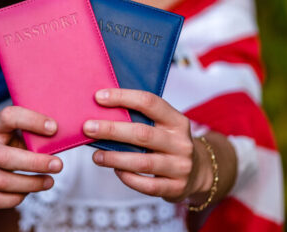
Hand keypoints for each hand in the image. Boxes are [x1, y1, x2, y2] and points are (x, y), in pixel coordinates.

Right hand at [0, 106, 63, 208]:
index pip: (8, 117)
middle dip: (35, 163)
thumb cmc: (7, 146)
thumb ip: (33, 137)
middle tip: (58, 165)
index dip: (31, 121)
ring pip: (1, 181)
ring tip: (49, 181)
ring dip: (29, 184)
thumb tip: (59, 142)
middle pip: (4, 157)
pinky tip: (28, 192)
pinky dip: (15, 198)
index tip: (54, 128)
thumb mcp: (17, 135)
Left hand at [82, 88, 211, 201]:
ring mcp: (180, 167)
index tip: (98, 97)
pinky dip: (128, 178)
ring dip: (114, 158)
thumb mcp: (164, 126)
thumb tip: (102, 111)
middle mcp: (181, 143)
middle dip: (112, 130)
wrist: (198, 171)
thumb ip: (141, 118)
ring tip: (96, 156)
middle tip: (88, 128)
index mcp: (177, 121)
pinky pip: (147, 185)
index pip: (150, 102)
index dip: (123, 97)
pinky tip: (115, 170)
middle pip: (142, 134)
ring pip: (142, 162)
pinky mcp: (175, 188)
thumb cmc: (169, 143)